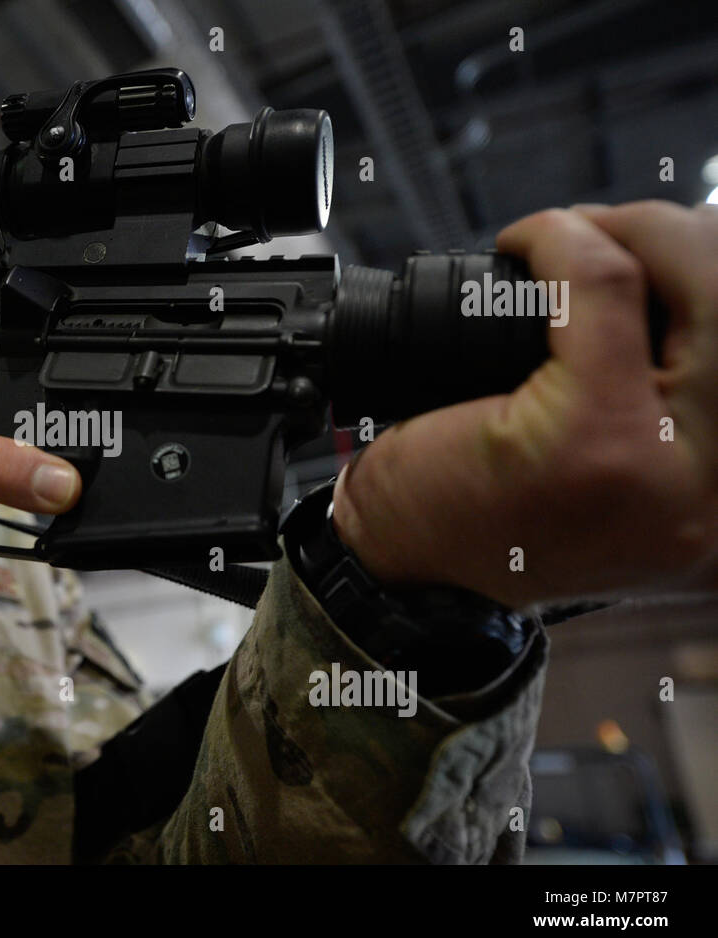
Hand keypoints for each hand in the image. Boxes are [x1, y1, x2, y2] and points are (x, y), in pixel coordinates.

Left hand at [331, 200, 717, 606]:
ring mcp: (666, 467)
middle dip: (687, 240)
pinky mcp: (596, 438)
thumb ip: (643, 397)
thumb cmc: (475, 509)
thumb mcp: (586, 461)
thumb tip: (648, 272)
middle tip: (604, 229)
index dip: (708, 268)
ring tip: (573, 237)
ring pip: (706, 292)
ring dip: (640, 235)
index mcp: (717, 489)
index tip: (645, 244)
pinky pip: (605, 292)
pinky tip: (524, 245)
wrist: (395, 566)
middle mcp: (717, 488)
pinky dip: (565, 246)